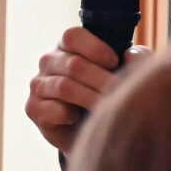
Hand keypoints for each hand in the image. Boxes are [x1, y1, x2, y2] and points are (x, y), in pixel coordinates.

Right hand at [24, 27, 151, 152]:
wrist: (94, 133)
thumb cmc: (110, 95)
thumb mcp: (129, 74)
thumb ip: (137, 58)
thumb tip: (129, 55)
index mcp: (68, 46)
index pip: (72, 36)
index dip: (94, 48)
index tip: (114, 62)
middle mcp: (49, 61)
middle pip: (73, 64)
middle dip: (101, 80)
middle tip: (120, 93)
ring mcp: (38, 84)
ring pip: (64, 87)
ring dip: (90, 99)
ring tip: (107, 108)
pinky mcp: (33, 108)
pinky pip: (53, 109)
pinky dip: (70, 115)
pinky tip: (79, 119)